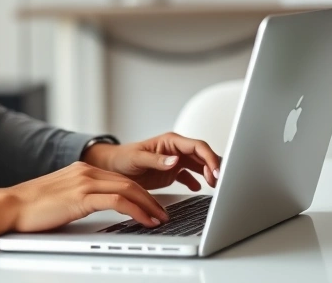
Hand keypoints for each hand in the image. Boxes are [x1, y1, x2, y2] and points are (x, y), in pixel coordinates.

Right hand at [0, 162, 168, 236]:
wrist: (11, 205)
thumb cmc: (31, 206)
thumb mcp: (61, 197)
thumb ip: (80, 197)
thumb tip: (97, 209)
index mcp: (81, 170)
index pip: (119, 179)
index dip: (140, 193)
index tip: (152, 205)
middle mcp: (85, 171)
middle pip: (129, 182)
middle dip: (150, 199)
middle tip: (163, 213)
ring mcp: (84, 182)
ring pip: (128, 190)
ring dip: (149, 205)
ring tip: (160, 219)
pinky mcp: (81, 196)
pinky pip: (118, 202)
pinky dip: (137, 210)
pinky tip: (145, 220)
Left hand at [82, 132, 221, 191]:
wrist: (113, 167)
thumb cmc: (122, 158)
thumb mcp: (137, 158)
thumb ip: (156, 160)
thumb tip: (175, 161)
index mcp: (170, 141)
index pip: (197, 146)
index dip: (210, 158)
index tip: (216, 172)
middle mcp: (176, 150)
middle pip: (203, 155)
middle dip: (213, 167)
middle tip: (218, 182)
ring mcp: (175, 161)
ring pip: (200, 165)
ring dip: (208, 174)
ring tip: (213, 186)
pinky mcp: (172, 172)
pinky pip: (191, 176)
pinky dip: (197, 182)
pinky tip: (198, 189)